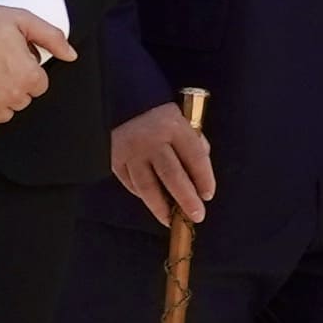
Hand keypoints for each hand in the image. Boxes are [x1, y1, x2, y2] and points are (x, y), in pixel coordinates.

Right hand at [0, 0, 64, 138]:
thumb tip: (71, 55)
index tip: (10, 62)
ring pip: (3, 114)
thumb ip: (52, 37)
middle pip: (21, 101)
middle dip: (11, 87)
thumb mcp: (22, 19)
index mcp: (29, 74)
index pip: (38, 86)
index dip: (25, 72)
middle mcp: (11, 94)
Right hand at [108, 101, 215, 229]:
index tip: (208, 196)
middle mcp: (151, 139)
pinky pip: (131, 183)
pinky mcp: (114, 159)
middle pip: (172, 176)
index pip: (194, 157)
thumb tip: (200, 179)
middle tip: (196, 216)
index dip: (204, 179)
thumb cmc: (160, 116)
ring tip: (171, 220)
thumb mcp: (182, 122)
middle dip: (186, 199)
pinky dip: (142, 195)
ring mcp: (130, 151)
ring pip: (147, 186)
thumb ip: (193, 146)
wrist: (122, 101)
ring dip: (161, 207)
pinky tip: (153, 202)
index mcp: (174, 126)